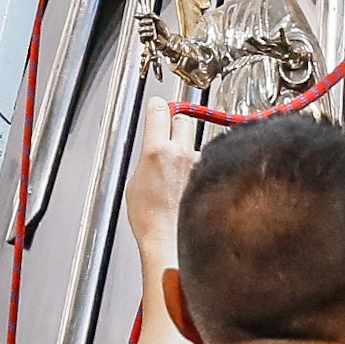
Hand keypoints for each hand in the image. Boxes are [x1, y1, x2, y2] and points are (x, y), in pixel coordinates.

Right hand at [123, 97, 196, 265]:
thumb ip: (147, 159)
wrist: (170, 239)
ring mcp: (197, 163)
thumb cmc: (150, 219)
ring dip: (187, 148)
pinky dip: (197, 167)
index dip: (157, 105)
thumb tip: (153, 152)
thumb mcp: (135, 183)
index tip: (157, 104)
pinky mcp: (209, 175)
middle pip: (182, 119)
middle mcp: (180, 152)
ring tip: (178, 170)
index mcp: (156, 151)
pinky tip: (189, 183)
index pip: (159, 111)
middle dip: (175, 123)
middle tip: (168, 133)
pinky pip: (203, 161)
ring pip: (194, 141)